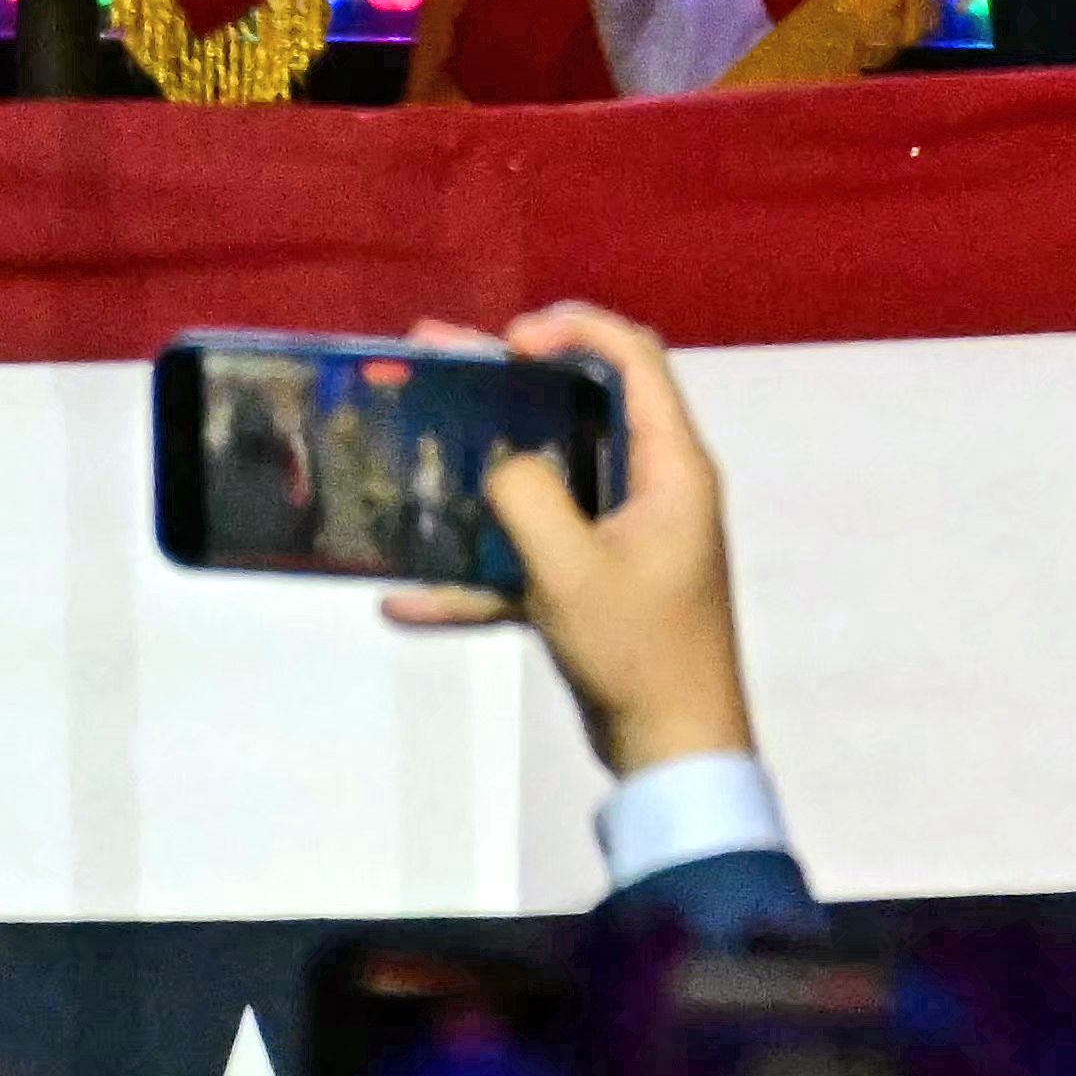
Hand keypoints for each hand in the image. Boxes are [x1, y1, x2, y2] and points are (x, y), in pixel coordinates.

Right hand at [382, 305, 749, 778]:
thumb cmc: (639, 648)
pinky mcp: (593, 587)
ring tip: (409, 442)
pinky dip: (476, 578)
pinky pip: (527, 565)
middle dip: (507, 383)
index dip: (576, 331)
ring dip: (481, 472)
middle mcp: (653, 488)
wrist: (672, 745)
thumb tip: (503, 462)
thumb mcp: (572, 568)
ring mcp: (622, 538)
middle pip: (576, 412)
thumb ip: (529, 498)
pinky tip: (404, 601)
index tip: (510, 339)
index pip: (633, 361)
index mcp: (671, 465)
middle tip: (436, 356)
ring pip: (545, 485)